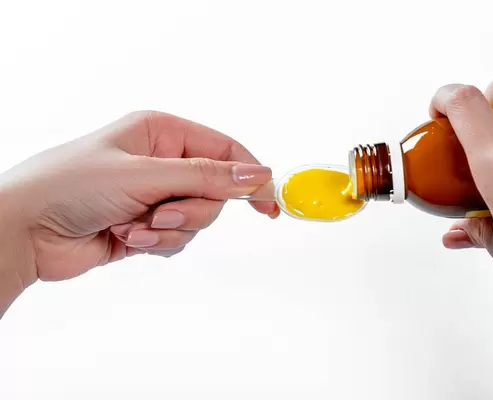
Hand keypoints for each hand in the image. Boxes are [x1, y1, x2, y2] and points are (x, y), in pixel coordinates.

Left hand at [0, 111, 278, 303]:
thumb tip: (256, 175)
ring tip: (132, 226)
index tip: (269, 204)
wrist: (25, 230)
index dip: (250, 177)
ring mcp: (155, 195)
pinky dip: (154, 243)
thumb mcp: (146, 175)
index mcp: (162, 133)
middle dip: (190, 211)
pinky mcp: (147, 225)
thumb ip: (206, 177)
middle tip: (162, 214)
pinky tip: (124, 236)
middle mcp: (162, 162)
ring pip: (197, 220)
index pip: (225, 151)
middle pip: (214, 192)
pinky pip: (177, 240)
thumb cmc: (70, 185)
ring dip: (167, 230)